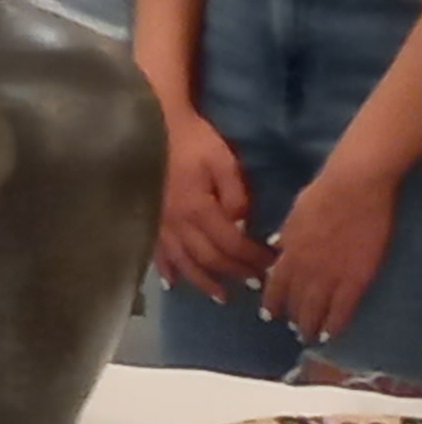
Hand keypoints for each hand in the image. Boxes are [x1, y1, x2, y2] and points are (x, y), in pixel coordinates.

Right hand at [153, 104, 270, 301]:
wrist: (156, 128)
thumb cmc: (194, 143)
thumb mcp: (224, 163)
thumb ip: (236, 196)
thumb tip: (242, 223)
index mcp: (199, 210)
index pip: (232, 244)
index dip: (252, 258)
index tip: (272, 264)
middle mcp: (178, 225)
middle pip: (209, 258)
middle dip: (234, 272)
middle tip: (256, 283)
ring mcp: (160, 225)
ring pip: (183, 262)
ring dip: (203, 281)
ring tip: (220, 295)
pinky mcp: (150, 220)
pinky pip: (158, 252)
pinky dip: (167, 270)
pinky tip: (174, 282)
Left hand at [263, 166, 398, 343]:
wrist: (353, 189)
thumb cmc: (322, 195)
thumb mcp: (293, 216)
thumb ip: (287, 237)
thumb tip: (278, 248)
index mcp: (288, 253)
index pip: (275, 285)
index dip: (272, 303)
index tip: (269, 315)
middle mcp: (305, 269)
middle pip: (296, 301)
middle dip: (293, 319)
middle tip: (293, 331)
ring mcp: (331, 276)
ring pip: (316, 309)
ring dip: (311, 325)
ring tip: (308, 337)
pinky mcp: (357, 279)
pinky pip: (343, 308)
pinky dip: (335, 324)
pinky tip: (330, 335)